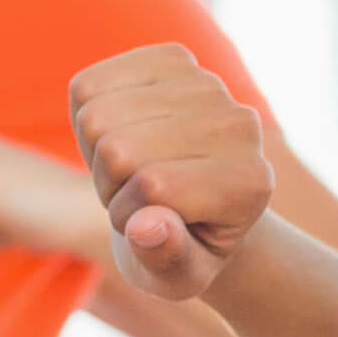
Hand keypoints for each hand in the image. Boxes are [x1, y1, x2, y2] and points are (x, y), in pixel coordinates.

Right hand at [64, 43, 272, 301]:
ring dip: (98, 151)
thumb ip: (166, 259)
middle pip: (117, 148)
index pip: (151, 185)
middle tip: (139, 198)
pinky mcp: (173, 58)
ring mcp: (209, 84)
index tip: (151, 228)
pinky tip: (122, 132)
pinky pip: (88, 86)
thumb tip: (147, 226)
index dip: (128, 216)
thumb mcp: (176, 278)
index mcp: (250, 183)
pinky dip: (87, 115)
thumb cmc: (183, 250)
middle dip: (111, 184)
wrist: (198, 206)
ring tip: (131, 169)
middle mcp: (240, 124)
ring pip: (96, 116)